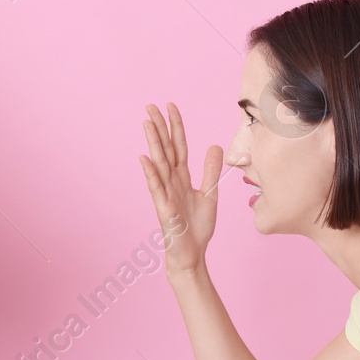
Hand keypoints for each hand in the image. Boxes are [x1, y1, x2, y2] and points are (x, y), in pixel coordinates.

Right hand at [139, 102, 223, 275]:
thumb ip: (211, 171)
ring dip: (152, 143)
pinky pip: (156, 189)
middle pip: (165, 149)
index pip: (179, 146)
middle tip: (150, 106)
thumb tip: (214, 146)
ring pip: (159, 164)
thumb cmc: (197, 227)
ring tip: (146, 124)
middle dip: (159, 127)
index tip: (170, 106)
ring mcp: (166, 194)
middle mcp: (172, 182)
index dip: (176, 126)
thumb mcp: (210, 194)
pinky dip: (150, 174)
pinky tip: (144, 159)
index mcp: (182, 177)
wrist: (192, 254)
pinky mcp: (164, 209)